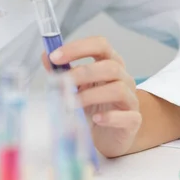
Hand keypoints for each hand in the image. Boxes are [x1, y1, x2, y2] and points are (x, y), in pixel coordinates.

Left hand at [42, 36, 141, 157]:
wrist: (109, 134)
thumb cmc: (93, 106)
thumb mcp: (76, 87)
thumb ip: (63, 72)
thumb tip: (46, 56)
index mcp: (110, 63)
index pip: (100, 45)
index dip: (78, 48)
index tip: (55, 57)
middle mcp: (123, 77)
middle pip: (110, 66)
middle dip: (83, 73)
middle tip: (62, 82)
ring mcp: (131, 99)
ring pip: (118, 89)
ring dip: (91, 95)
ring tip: (72, 103)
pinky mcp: (133, 121)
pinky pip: (128, 116)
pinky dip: (110, 117)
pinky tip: (95, 119)